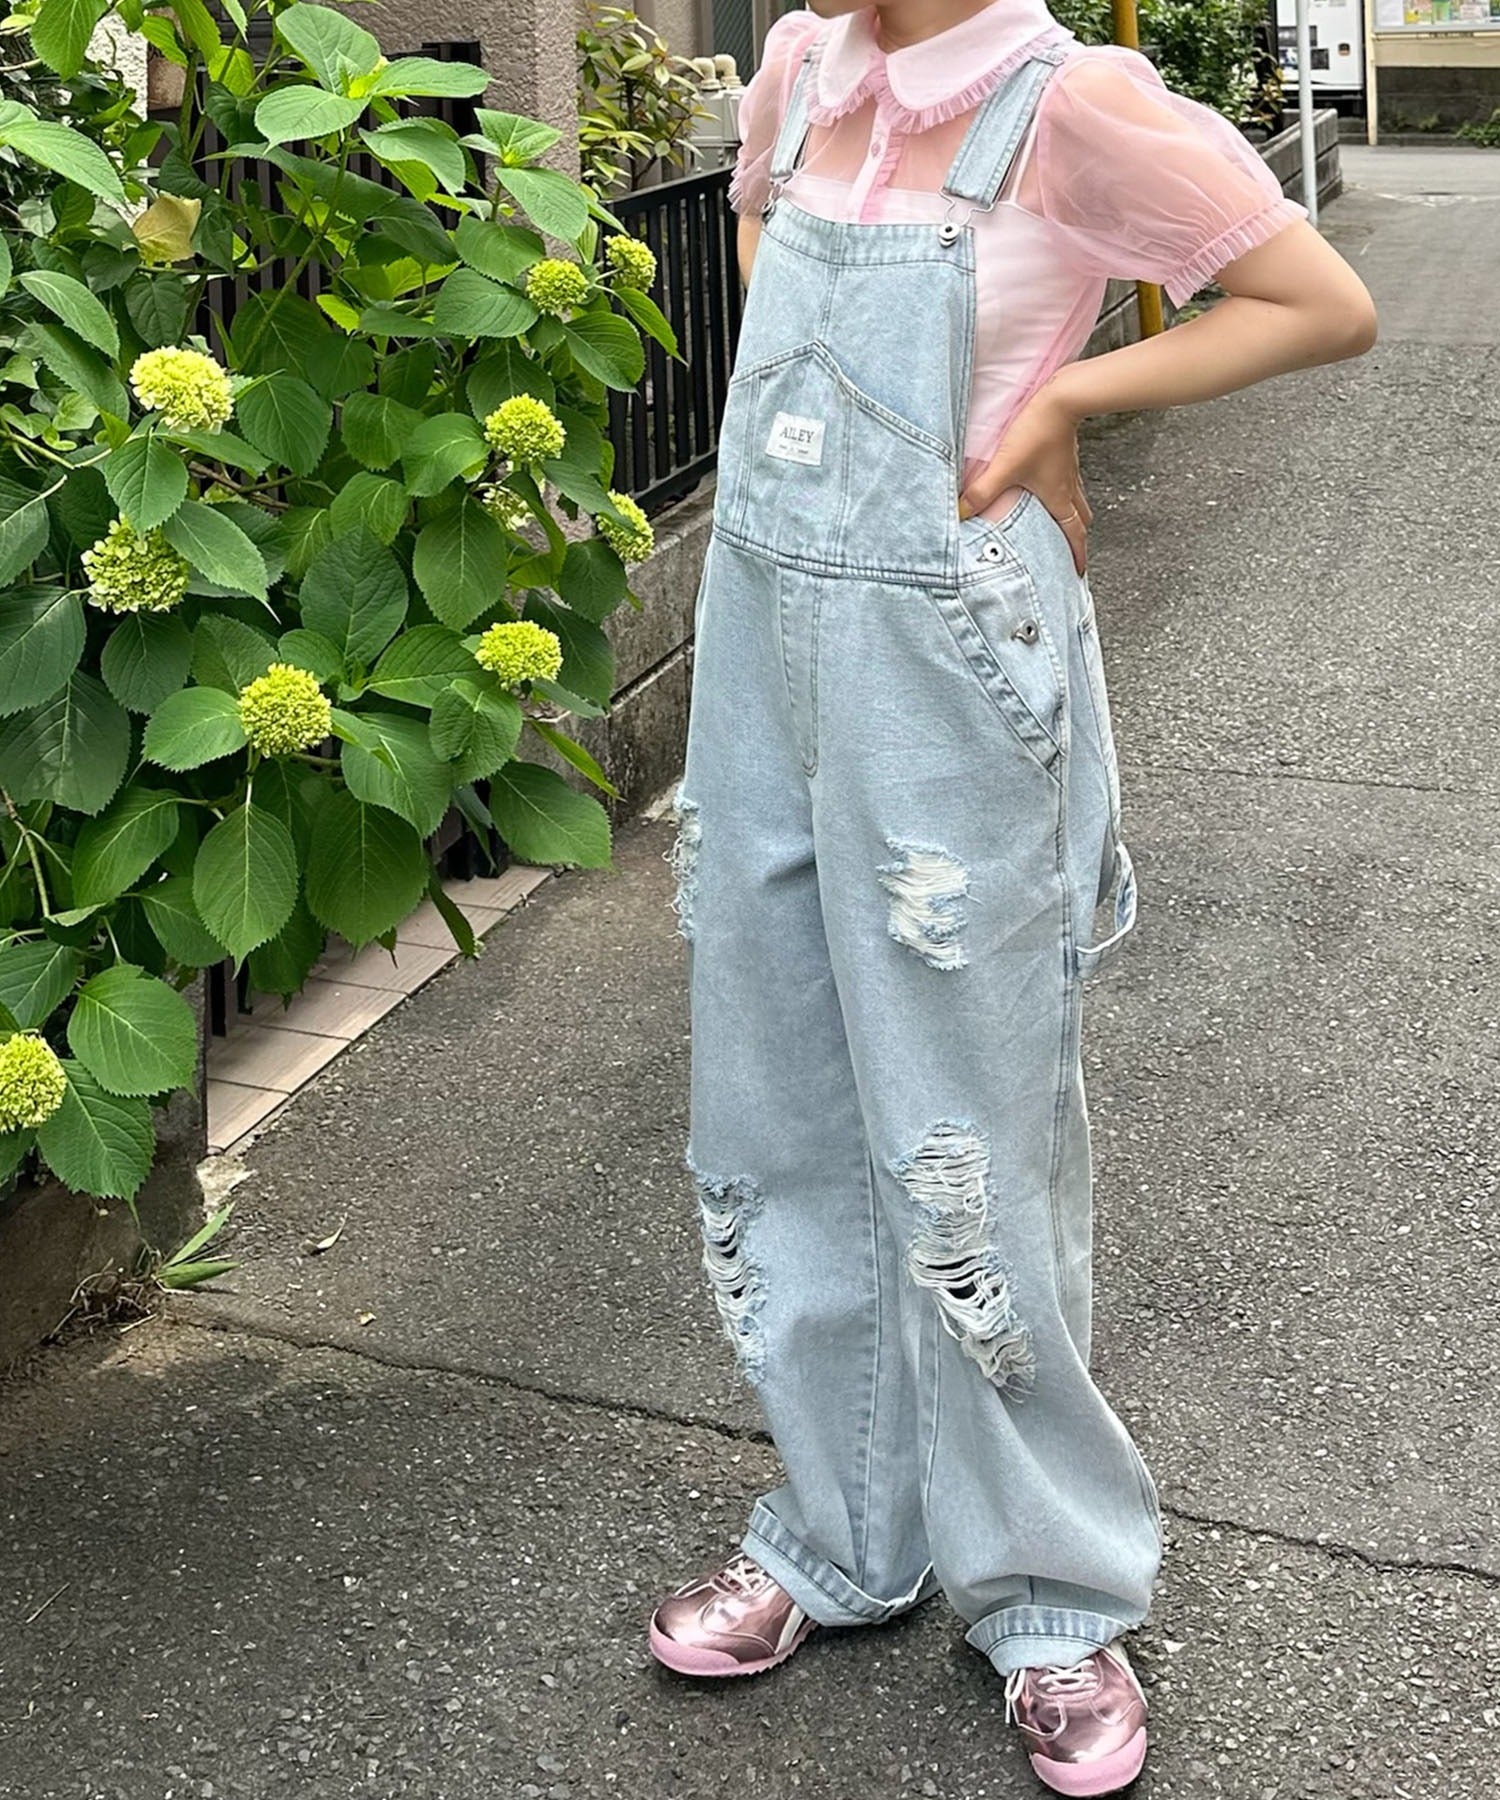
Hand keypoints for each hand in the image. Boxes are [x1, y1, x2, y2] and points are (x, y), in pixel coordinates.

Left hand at [958, 381, 1090, 576]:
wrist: (1060, 397)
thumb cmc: (1037, 431)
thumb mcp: (1005, 467)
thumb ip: (981, 493)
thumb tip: (960, 514)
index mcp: (1058, 498)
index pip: (1073, 534)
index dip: (1077, 555)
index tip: (1078, 572)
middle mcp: (1067, 487)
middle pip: (1080, 520)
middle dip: (1077, 538)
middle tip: (1071, 550)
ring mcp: (1069, 470)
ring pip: (1077, 500)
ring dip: (1072, 515)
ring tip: (1062, 523)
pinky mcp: (1065, 454)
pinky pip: (1069, 481)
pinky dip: (1065, 492)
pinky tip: (1050, 486)